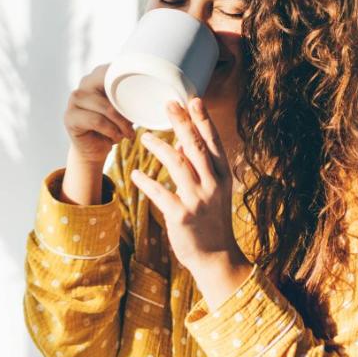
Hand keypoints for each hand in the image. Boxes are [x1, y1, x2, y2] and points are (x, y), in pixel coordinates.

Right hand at [64, 64, 135, 164]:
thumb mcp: (125, 110)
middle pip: (108, 87)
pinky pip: (96, 121)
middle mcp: (83, 86)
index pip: (111, 70)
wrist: (95, 149)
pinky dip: (110, 130)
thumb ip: (132, 99)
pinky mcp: (70, 117)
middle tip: (134, 121)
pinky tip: (116, 137)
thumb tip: (157, 94)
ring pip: (105, 107)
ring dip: (120, 123)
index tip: (144, 88)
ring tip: (127, 133)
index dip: (127, 77)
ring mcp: (74, 101)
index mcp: (96, 78)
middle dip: (125, 107)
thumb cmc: (112, 126)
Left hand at [130, 98, 251, 302]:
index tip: (193, 99)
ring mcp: (198, 200)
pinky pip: (160, 192)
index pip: (213, 141)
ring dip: (159, 147)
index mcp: (222, 176)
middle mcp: (213, 184)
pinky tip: (135, 173)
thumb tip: (185, 143)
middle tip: (168, 103)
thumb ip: (200, 167)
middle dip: (182, 123)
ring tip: (143, 137)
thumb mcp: (214, 191)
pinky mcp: (181, 216)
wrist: (216, 257)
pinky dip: (146, 181)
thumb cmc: (212, 221)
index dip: (202, 120)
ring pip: (177, 164)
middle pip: (196, 146)